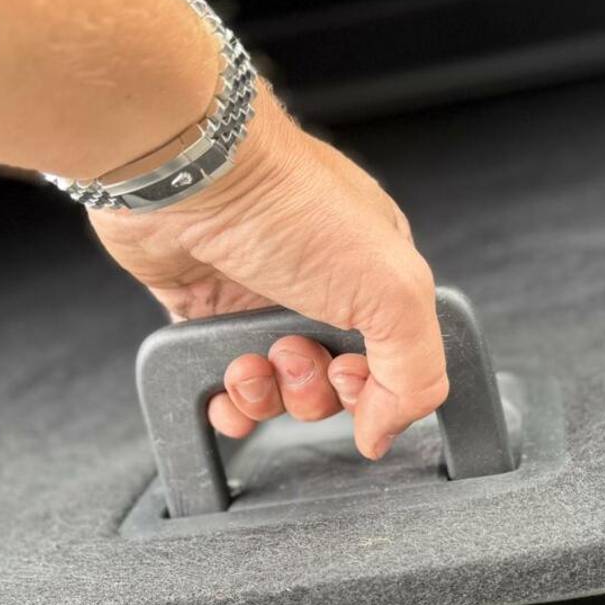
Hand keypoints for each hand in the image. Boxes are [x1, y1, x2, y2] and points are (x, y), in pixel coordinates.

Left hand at [90, 89, 444, 459]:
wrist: (188, 173)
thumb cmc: (288, 203)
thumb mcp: (392, 289)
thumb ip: (415, 371)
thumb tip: (384, 431)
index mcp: (376, 275)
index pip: (392, 364)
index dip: (370, 387)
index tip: (345, 370)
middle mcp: (322, 288)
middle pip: (333, 386)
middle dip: (311, 390)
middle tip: (289, 351)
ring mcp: (261, 302)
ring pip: (277, 391)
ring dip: (265, 397)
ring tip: (248, 363)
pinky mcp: (205, 313)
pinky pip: (223, 385)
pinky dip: (227, 403)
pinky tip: (223, 392)